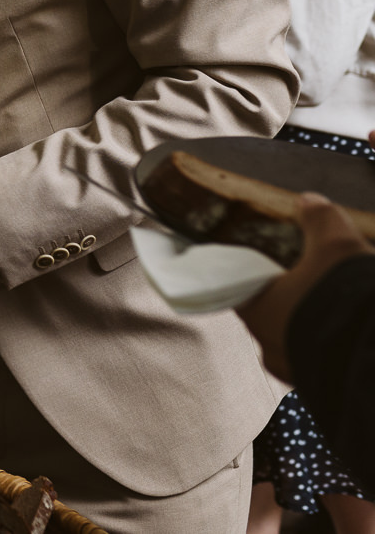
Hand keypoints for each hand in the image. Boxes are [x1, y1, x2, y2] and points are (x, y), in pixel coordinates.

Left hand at [237, 192, 374, 380]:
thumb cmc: (345, 302)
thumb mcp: (336, 246)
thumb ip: (320, 220)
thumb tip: (309, 201)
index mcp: (255, 311)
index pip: (239, 288)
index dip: (252, 275)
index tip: (265, 267)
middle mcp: (268, 347)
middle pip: (271, 316)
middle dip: (291, 301)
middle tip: (312, 286)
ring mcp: (297, 373)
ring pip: (297, 342)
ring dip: (313, 326)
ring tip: (338, 310)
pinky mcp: (325, 390)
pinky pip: (322, 363)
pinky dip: (334, 347)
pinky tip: (353, 334)